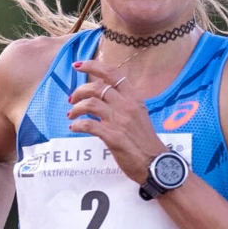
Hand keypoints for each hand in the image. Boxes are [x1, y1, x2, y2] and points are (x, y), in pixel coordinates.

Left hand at [66, 58, 166, 183]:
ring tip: (71, 115)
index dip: (92, 66)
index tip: (78, 66)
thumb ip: (123, 103)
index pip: (112, 73)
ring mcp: (119, 121)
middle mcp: (127, 105)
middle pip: (96, 87)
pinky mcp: (113, 137)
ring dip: (75, 108)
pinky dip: (78, 125)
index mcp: (134, 98)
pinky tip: (74, 128)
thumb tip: (103, 94)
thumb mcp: (138, 115)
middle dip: (79, 91)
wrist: (156, 163)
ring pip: (90, 104)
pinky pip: (88, 125)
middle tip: (71, 100)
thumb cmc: (146, 141)